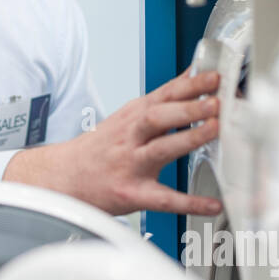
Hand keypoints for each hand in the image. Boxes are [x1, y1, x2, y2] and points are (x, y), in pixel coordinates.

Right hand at [4, 69, 223, 216]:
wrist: (63, 177)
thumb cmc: (100, 149)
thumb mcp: (126, 117)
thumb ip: (161, 101)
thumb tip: (191, 77)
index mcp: (133, 117)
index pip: (164, 94)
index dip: (190, 83)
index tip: (214, 75)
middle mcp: (132, 137)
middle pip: (159, 116)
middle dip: (188, 107)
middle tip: (215, 101)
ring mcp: (131, 165)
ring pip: (160, 149)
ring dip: (188, 138)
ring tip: (214, 129)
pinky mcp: (132, 194)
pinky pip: (164, 199)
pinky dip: (189, 203)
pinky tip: (211, 204)